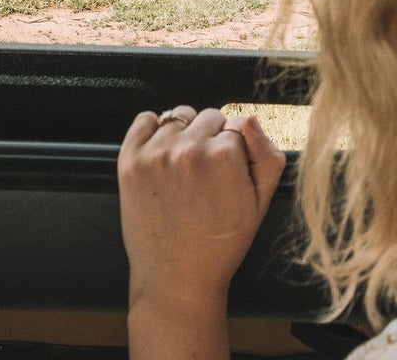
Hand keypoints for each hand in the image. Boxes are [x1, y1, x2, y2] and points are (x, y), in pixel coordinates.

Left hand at [118, 107, 285, 316]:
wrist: (177, 279)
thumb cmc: (221, 244)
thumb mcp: (261, 204)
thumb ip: (266, 155)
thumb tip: (249, 119)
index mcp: (224, 155)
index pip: (237, 124)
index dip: (236, 148)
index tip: (229, 172)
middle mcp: (189, 148)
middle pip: (209, 117)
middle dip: (212, 139)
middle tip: (208, 175)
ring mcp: (156, 153)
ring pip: (179, 117)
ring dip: (185, 134)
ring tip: (185, 169)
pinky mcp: (130, 160)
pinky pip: (145, 119)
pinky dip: (153, 130)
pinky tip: (162, 156)